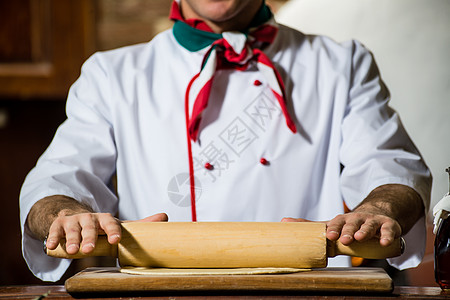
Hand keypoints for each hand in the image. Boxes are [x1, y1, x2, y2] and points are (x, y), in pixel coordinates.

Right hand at [46, 212, 167, 254]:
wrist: (74, 216)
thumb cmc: (101, 226)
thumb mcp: (118, 225)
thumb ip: (140, 224)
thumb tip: (165, 217)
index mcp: (105, 219)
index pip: (111, 223)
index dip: (113, 231)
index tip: (116, 239)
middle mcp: (89, 218)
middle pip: (90, 227)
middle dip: (89, 238)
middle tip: (88, 250)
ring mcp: (73, 221)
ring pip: (72, 230)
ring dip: (72, 240)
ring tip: (72, 251)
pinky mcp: (58, 225)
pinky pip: (54, 231)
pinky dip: (52, 238)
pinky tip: (51, 246)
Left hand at [325, 212, 400, 246]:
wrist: (376, 214)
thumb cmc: (351, 224)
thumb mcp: (336, 225)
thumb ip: (318, 226)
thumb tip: (295, 222)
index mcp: (344, 220)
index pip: (337, 223)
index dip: (333, 229)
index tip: (329, 236)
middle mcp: (358, 219)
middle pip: (352, 225)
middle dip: (348, 231)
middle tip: (344, 240)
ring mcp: (373, 221)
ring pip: (368, 226)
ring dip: (364, 232)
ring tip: (360, 237)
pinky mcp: (388, 225)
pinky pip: (388, 231)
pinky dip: (387, 236)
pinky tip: (384, 242)